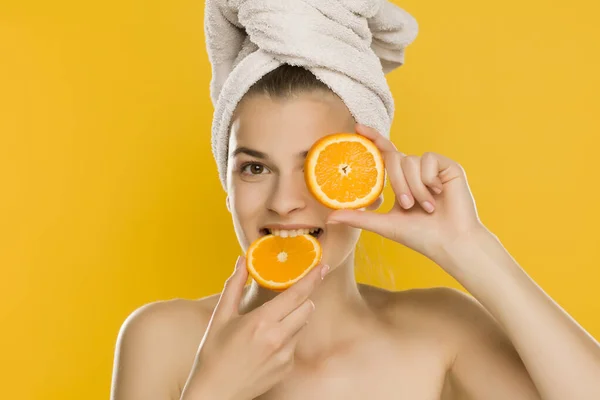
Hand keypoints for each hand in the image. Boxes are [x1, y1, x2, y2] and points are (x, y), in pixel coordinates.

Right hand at [181, 257, 328, 399]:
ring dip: (294, 317)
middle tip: (288, 296)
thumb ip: (234, 286)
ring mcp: (285, 355)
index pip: (297, 294)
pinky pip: (295, 343)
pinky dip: (287, 337)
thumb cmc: (214, 354)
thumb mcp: (221, 317)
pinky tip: (266, 344)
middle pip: (307, 308)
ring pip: (302, 325)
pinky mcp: (287, 367)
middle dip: (302, 299)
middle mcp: (278, 338)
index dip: (312, 278)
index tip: (322, 266)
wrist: (215, 392)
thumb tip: (242, 261)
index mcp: (261, 322)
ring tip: (269, 324)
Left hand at [327, 123, 484, 261]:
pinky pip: (428, 159)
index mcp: (401, 180)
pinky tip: (439, 194)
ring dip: (414, 187)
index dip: (372, 138)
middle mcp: (415, 170)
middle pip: (393, 158)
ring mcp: (432, 168)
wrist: (450, 242)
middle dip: (397, 183)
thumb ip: (358, 217)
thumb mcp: (384, 225)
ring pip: (410, 161)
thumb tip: (329, 218)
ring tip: (426, 207)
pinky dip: (428, 180)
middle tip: (408, 205)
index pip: (383, 153)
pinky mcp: (448, 166)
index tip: (356, 127)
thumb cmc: (420, 236)